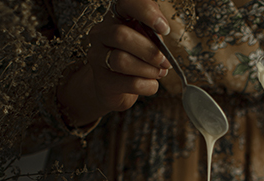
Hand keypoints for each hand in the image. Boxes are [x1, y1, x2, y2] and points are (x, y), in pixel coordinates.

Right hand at [58, 0, 171, 126]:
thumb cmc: (135, 62)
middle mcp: (101, 34)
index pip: (127, 3)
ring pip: (122, 60)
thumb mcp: (145, 44)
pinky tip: (150, 84)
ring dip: (148, 69)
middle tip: (165, 62)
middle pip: (121, 35)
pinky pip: (130, 83)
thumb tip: (161, 47)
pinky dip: (147, 85)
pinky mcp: (103, 82)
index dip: (146, 12)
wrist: (117, 89)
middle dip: (149, 51)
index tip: (164, 28)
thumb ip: (153, 39)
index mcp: (115, 18)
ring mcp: (98, 58)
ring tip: (158, 73)